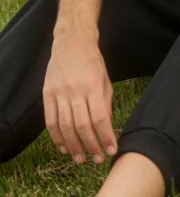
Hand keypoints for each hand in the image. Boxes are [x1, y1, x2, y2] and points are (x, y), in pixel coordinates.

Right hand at [43, 34, 117, 164]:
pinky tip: (64, 147)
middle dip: (91, 146)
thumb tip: (105, 126)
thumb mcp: (105, 78)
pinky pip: (50, 120)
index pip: (100, 118)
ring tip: (80, 158)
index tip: (111, 149)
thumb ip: (105, 102)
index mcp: (93, 86)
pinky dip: (56, 137)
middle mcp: (76, 91)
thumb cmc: (92, 60)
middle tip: (97, 159)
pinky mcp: (47, 94)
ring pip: (65, 126)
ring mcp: (59, 93)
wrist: (71, 41)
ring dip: (73, 146)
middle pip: (82, 126)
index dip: (105, 136)